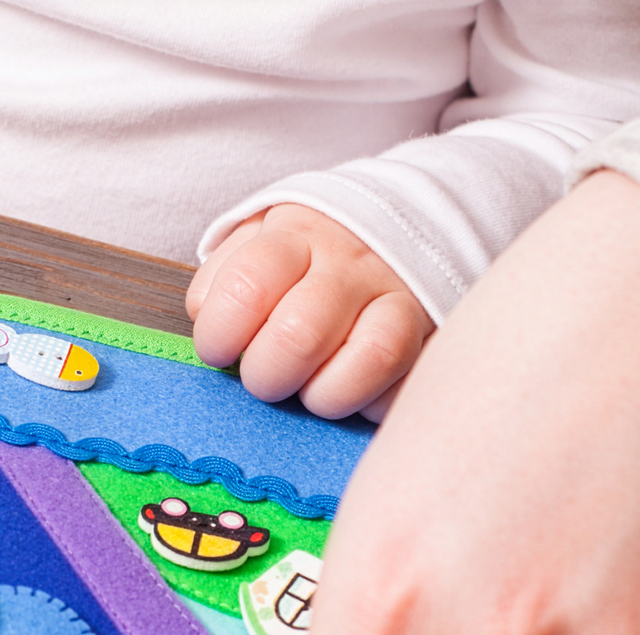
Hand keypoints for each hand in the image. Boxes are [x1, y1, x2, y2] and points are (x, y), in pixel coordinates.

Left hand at [187, 204, 433, 421]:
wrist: (397, 223)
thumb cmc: (306, 256)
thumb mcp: (258, 243)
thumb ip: (222, 278)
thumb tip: (206, 319)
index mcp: (294, 237)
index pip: (247, 286)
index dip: (220, 334)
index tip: (220, 351)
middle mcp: (350, 264)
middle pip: (300, 334)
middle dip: (269, 375)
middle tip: (266, 377)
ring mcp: (400, 296)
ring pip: (372, 356)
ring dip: (327, 395)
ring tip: (312, 391)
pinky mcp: (433, 334)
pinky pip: (410, 383)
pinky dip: (376, 404)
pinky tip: (355, 394)